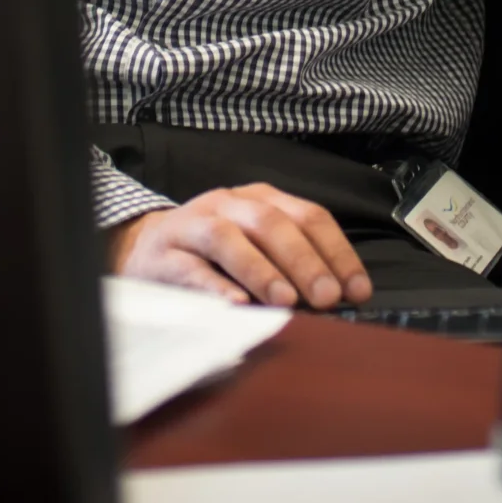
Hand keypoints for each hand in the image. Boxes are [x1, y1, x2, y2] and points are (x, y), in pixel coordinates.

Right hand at [104, 183, 375, 309]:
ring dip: (260, 269)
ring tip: (285, 300)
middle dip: (304, 261)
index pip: (308, 216)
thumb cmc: (214, 251)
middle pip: (270, 223)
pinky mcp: (164, 255)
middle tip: (326, 298)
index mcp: (260, 198)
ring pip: (227, 238)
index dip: (337, 252)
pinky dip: (215, 286)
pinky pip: (190, 268)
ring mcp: (193, 226)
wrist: (145, 247)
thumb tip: (340, 295)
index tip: (357, 289)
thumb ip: (293, 261)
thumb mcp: (257, 242)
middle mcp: (228, 204)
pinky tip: (236, 304)